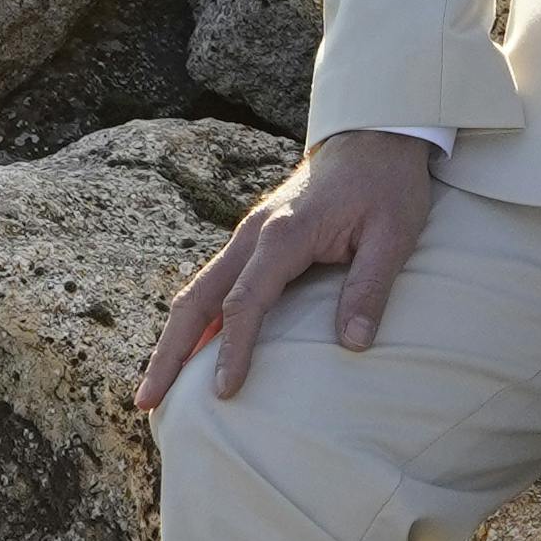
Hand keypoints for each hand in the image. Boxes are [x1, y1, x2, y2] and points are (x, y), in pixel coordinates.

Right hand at [136, 129, 436, 410]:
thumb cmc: (386, 186)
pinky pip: (214, 284)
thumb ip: (370, 287)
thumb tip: (354, 344)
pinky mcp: (252, 239)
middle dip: (169, 352)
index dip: (232, 349)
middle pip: (196, 298)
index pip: (244, 301)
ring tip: (153, 389)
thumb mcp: (393, 234)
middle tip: (147, 402)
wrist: (373, 138)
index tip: (223, 392)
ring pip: (196, 291)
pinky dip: (194, 320)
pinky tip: (188, 351)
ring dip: (172, 339)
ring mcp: (247, 234)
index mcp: (283, 234)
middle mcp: (253, 233)